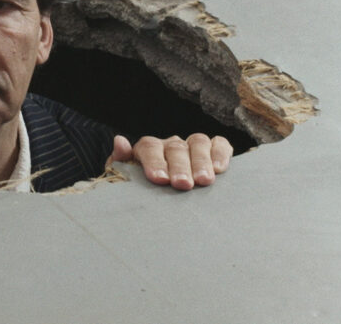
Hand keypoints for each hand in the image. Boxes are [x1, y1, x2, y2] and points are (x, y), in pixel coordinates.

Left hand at [110, 133, 232, 190]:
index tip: (160, 179)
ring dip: (201, 162)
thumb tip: (120, 141)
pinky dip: (220, 153)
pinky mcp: (212, 150)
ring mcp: (192, 146)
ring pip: (198, 143)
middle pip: (176, 147)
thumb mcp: (125, 178)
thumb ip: (120, 161)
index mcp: (148, 149)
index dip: (155, 162)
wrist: (161, 199)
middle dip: (180, 166)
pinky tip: (220, 168)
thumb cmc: (143, 191)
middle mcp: (171, 144)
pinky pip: (219, 144)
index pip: (150, 147)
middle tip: (183, 184)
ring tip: (205, 181)